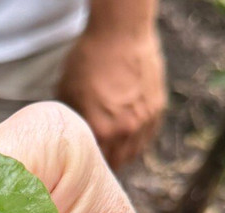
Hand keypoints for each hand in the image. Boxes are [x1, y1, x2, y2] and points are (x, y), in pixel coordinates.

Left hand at [56, 27, 166, 168]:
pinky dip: (137, 141)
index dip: (86, 168)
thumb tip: (69, 137)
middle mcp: (127, 131)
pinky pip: (148, 136)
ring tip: (110, 154)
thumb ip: (72, 121)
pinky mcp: (158, 108)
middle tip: (94, 165)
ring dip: (122, 156)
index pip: (94, 165)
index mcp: (102, 131)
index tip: (80, 169)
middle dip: (104, 166)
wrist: (120, 33)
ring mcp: (145, 120)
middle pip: (116, 164)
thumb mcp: (66, 93)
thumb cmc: (88, 59)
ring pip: (134, 152)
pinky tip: (127, 138)